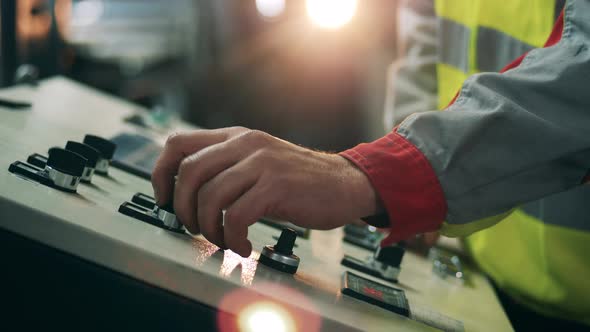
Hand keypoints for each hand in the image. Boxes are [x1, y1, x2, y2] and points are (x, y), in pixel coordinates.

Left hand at [152, 127, 380, 256]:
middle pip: (189, 172)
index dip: (161, 174)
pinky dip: (233, 238)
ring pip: (211, 196)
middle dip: (183, 208)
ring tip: (222, 240)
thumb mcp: (257, 164)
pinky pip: (237, 216)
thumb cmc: (297, 181)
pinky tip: (244, 246)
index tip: (163, 200)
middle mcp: (245, 144)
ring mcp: (262, 163)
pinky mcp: (277, 186)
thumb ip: (225, 169)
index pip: (178, 143)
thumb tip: (185, 194)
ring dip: (209, 228)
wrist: (344, 183)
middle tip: (194, 228)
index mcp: (235, 138)